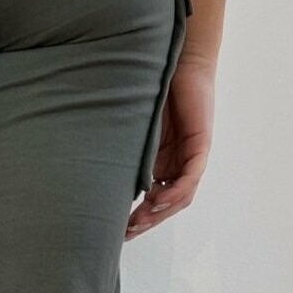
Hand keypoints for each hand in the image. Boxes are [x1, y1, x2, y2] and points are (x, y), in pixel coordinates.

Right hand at [125, 52, 215, 240]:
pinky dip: (175, 191)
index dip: (139, 216)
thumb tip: (92, 170)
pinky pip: (190, 176)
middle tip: (126, 233)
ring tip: (139, 222)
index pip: (153, 198)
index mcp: (162, 162)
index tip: (118, 229)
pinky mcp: (200, 145)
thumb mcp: (131, 126)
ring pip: (179, 196)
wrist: (176, 59)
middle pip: (166, 203)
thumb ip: (123, 148)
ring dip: (160, 212)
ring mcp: (190, 156)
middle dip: (146, 221)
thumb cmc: (151, 86)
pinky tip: (157, 200)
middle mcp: (177, 163)